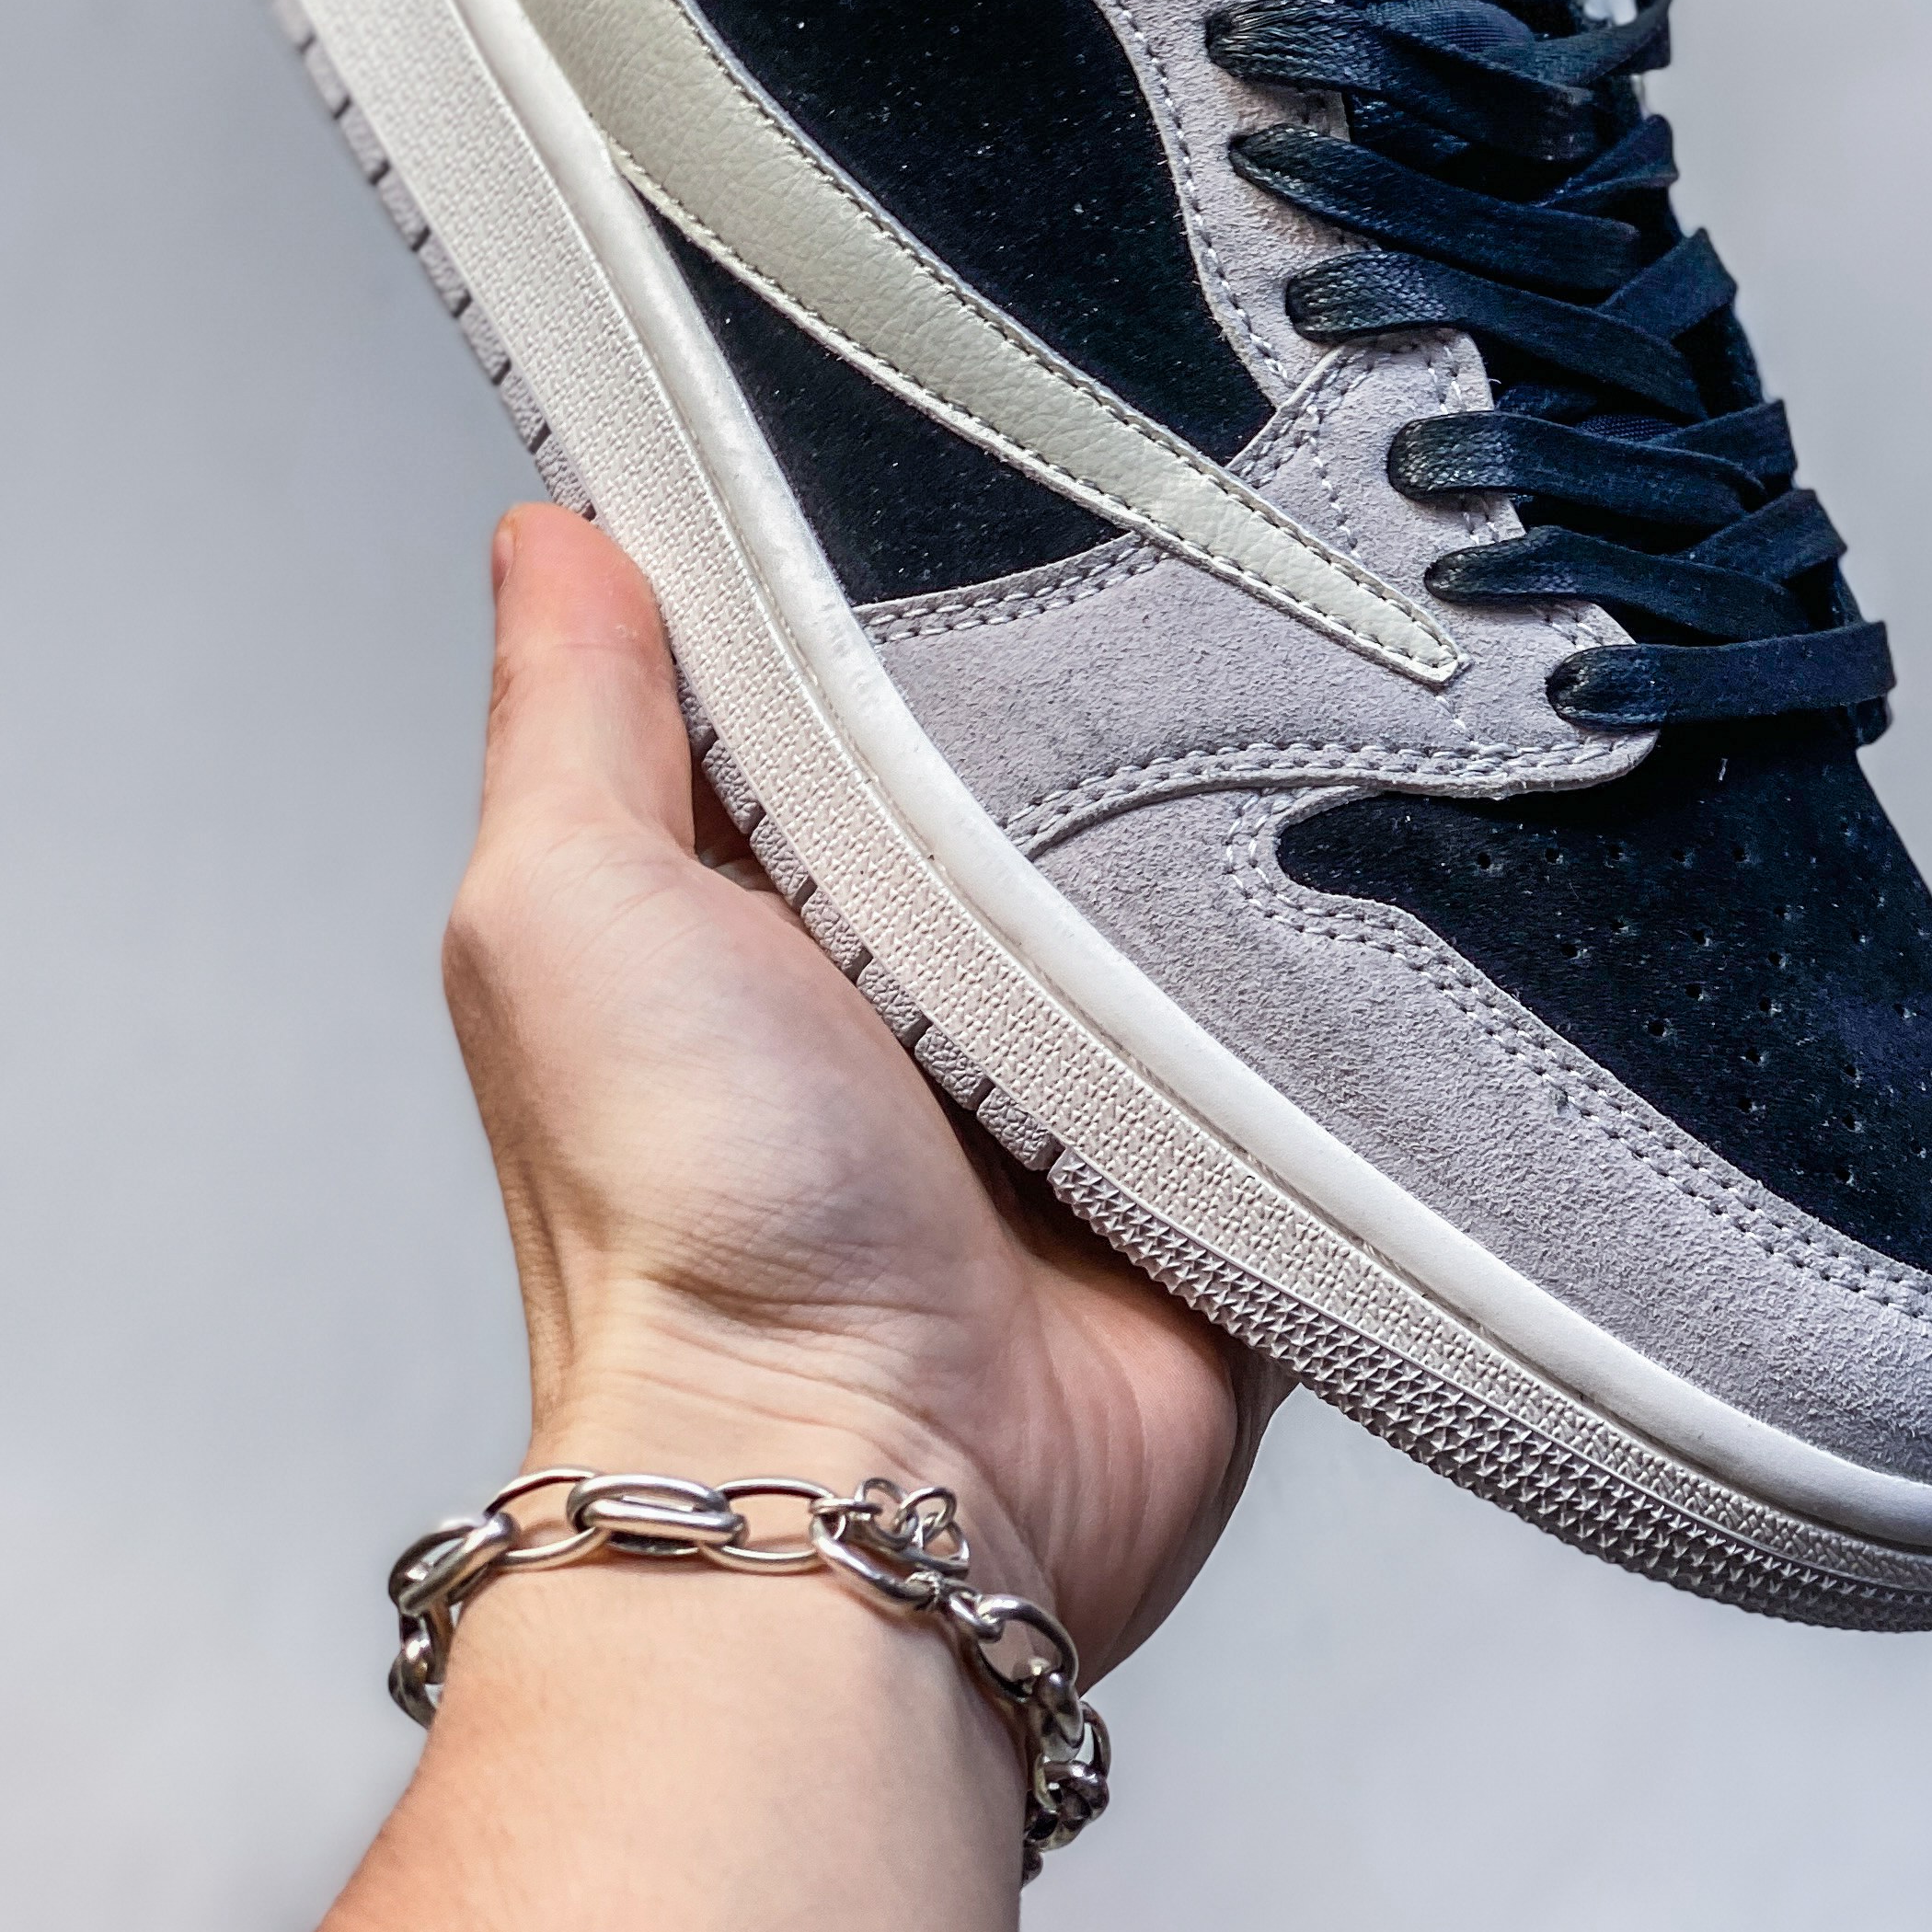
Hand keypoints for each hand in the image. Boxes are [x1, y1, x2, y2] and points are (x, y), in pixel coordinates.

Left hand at [443, 504, 1274, 1673]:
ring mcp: (1079, 1065)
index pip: (847, 675)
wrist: (876, 1492)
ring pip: (1190, 874)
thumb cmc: (686, 1230)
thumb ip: (573, 715)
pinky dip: (1337, 963)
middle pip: (1041, 761)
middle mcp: (923, 970)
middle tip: (1193, 559)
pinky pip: (1307, 1020)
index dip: (897, 570)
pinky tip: (1379, 856)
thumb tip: (551, 521)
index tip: (988, 440)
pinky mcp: (1213, 1152)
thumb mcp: (570, 914)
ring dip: (1231, 819)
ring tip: (1308, 692)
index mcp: (768, 895)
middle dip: (1107, 684)